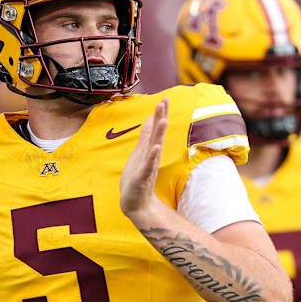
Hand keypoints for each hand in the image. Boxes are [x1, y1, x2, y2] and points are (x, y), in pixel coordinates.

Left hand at [119, 98, 168, 228]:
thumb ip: (146, 136)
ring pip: (155, 147)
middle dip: (161, 117)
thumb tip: (150, 119)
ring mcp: (148, 166)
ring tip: (163, 120)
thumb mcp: (140, 153)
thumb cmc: (138, 178)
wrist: (136, 203)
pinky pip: (149, 165)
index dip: (159, 114)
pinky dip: (152, 156)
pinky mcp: (143, 177)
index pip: (156, 129)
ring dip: (159, 134)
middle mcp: (151, 156)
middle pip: (158, 134)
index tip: (164, 98)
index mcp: (149, 149)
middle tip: (165, 101)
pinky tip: (156, 148)